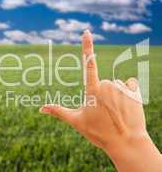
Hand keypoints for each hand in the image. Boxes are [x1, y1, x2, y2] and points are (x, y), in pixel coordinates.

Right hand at [40, 30, 161, 171]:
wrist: (126, 143)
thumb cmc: (99, 133)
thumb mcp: (76, 121)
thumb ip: (58, 111)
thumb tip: (40, 108)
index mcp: (92, 90)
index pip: (88, 63)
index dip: (87, 46)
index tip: (87, 32)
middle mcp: (107, 85)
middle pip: (102, 82)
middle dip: (101, 94)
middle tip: (103, 112)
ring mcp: (121, 87)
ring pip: (115, 85)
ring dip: (115, 95)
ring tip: (116, 112)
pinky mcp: (134, 90)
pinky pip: (129, 85)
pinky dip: (128, 93)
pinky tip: (127, 107)